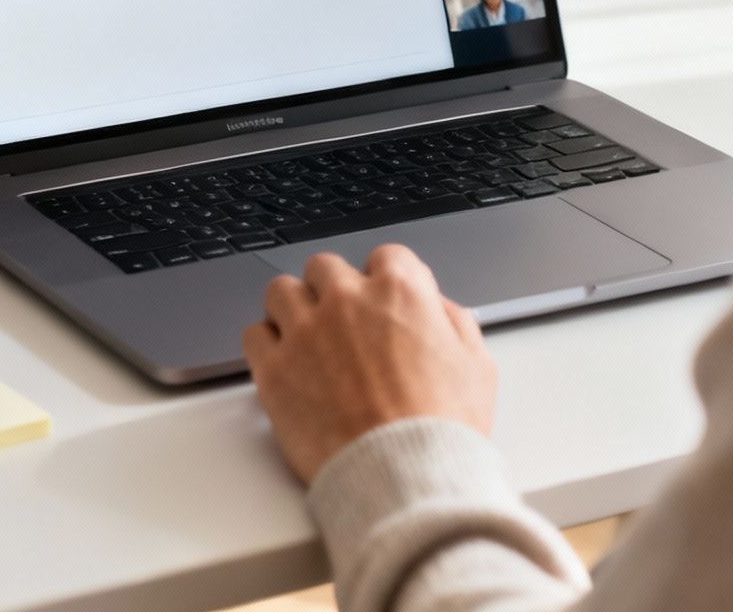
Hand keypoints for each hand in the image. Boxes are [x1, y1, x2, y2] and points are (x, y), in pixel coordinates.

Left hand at [242, 244, 496, 483]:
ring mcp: (305, 332)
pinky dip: (267, 345)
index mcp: (400, 291)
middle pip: (325, 267)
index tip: (384, 304)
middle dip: (334, 290)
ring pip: (282, 291)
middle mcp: (347, 300)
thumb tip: (438, 310)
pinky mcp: (274, 369)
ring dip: (295, 309)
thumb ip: (455, 323)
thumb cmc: (442, 429)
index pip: (386, 256)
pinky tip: (285, 363)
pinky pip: (254, 335)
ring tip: (308, 338)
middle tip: (343, 323)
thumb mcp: (478, 367)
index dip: (387, 282)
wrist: (405, 476)